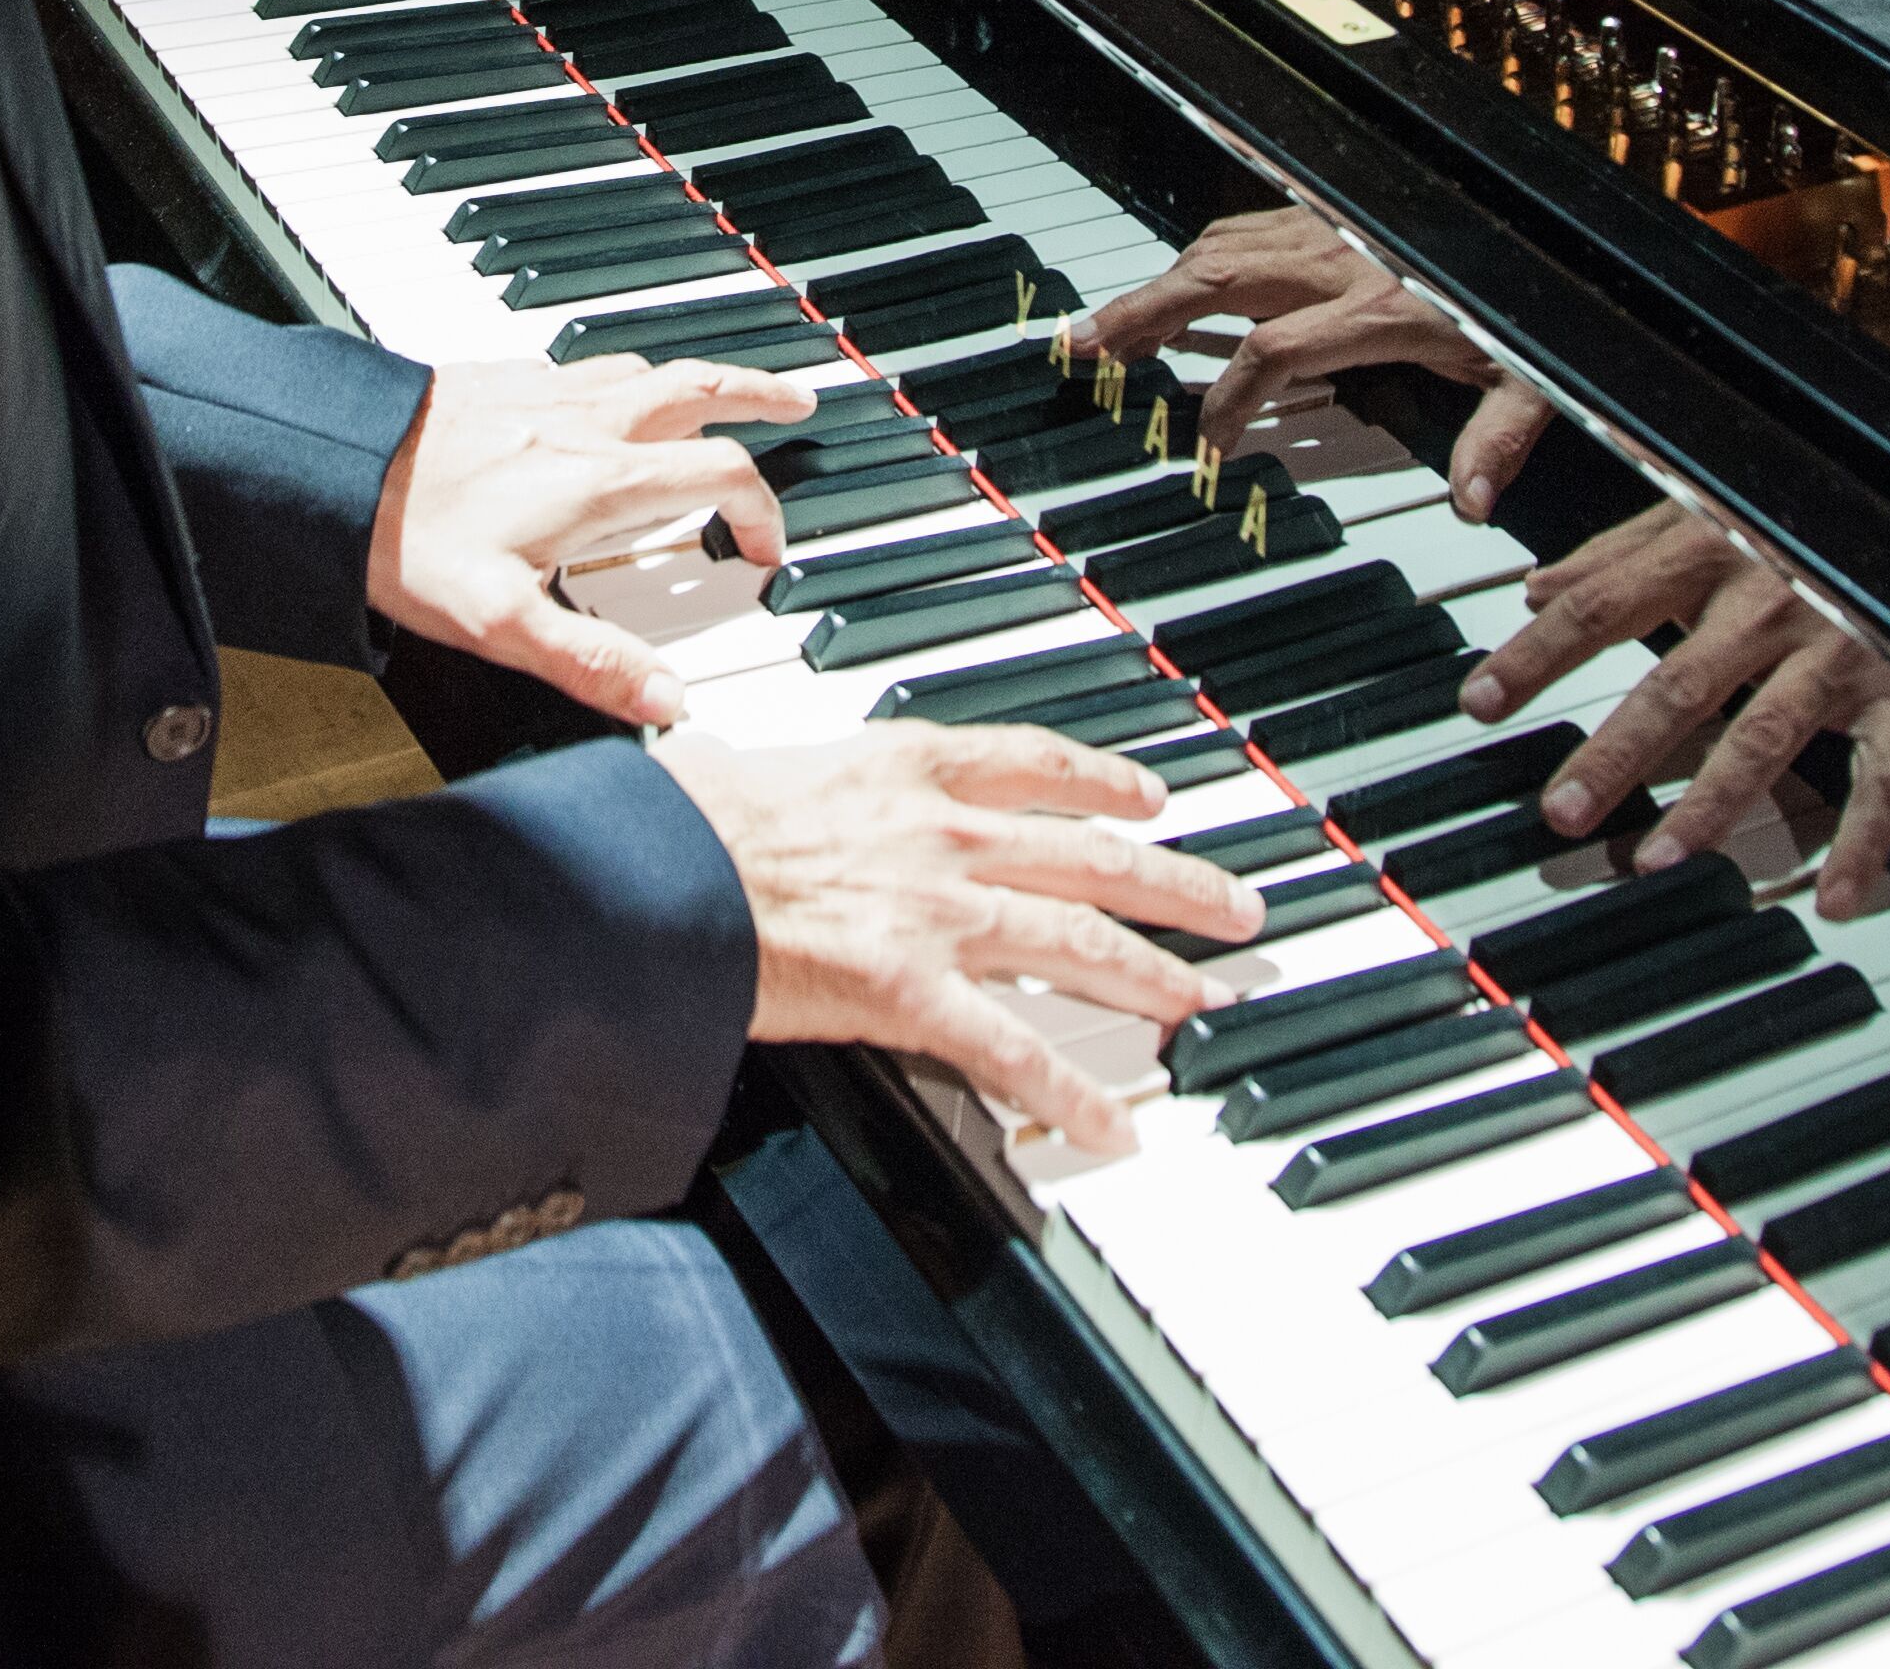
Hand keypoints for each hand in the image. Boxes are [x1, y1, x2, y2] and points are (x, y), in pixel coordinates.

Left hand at [371, 354, 806, 728]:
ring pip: (647, 369)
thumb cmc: (404, 541)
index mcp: (599, 482)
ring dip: (698, 379)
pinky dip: (626, 373)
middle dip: (757, 397)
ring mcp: (544, 391)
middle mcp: (584, 424)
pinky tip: (606, 392)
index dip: (762, 513)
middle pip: (701, 390)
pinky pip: (588, 363)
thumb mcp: (501, 624)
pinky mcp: (502, 376)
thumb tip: (668, 701)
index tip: (764, 549)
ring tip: (719, 392)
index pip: (721, 477)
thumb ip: (591, 663)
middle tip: (794, 405)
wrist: (327, 463)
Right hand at [660, 723, 1264, 1154]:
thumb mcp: (774, 769)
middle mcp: (943, 833)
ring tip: (1203, 999)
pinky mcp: (912, 992)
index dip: (1106, 781)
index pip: (1036, 764)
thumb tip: (804, 789)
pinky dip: (1072, 1093)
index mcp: (907, 765)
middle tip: (1233, 906)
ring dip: (1153, 974)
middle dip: (1175, 884)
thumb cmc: (687, 821)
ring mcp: (938, 913)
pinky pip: (1014, 1050)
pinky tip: (1114, 1125)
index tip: (1150, 795)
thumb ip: (825, 790)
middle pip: (1092, 857)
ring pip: (1080, 941)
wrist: (655, 872)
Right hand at [1080, 209, 1566, 524]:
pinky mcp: (1329, 216)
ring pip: (1219, 248)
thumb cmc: (1529, 303)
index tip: (1207, 442)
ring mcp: (1329, 230)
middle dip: (1139, 314)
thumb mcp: (1531, 380)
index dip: (1228, 401)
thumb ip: (1496, 440)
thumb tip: (1473, 502)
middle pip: (1214, 280)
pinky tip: (1176, 286)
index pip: (1272, 352)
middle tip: (1082, 348)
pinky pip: (1243, 230)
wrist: (1541, 231)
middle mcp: (1341, 258)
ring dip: (1158, 286)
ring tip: (1110, 326)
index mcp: (1381, 305)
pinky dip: (1197, 260)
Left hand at [1459, 501, 1889, 912]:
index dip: (1537, 656)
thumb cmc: (1800, 507)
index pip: (1603, 608)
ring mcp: (1841, 648)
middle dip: (1614, 751)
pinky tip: (1836, 899)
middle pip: (1678, 684)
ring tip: (1656, 857)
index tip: (1478, 703)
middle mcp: (1771, 600)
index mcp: (1712, 549)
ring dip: (1712, 803)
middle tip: (1560, 811)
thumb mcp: (1703, 509)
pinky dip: (1865, 842)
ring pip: (1768, 735)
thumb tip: (1538, 590)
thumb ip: (1620, 553)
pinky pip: (1885, 778)